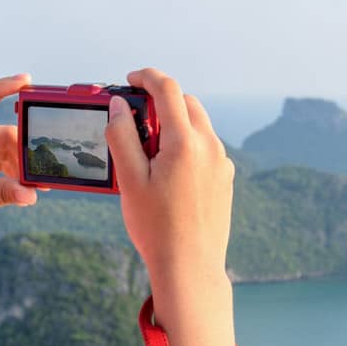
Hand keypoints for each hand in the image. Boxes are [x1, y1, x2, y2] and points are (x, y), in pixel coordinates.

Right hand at [106, 68, 233, 304]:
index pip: (168, 89)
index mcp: (185, 142)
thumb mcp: (129, 179)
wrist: (190, 267)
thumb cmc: (156, 227)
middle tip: (135, 120)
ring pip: (198, 125)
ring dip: (175, 124)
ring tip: (148, 152)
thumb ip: (122, 135)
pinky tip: (167, 172)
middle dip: (161, 102)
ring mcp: (222, 163)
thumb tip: (121, 105)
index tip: (130, 80)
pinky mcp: (225, 179)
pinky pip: (205, 148)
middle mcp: (210, 147)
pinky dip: (186, 145)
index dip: (146, 77)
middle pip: (187, 103)